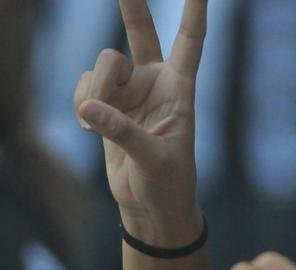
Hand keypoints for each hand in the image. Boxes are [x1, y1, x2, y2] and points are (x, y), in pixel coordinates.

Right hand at [74, 0, 206, 241]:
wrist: (150, 204)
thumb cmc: (168, 183)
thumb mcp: (153, 160)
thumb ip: (122, 132)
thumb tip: (89, 108)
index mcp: (181, 89)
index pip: (191, 42)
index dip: (194, 13)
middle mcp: (155, 82)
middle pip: (140, 30)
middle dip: (131, 3)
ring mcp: (129, 90)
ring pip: (101, 65)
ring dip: (96, 90)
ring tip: (101, 123)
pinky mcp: (106, 102)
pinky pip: (83, 86)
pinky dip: (82, 105)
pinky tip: (92, 128)